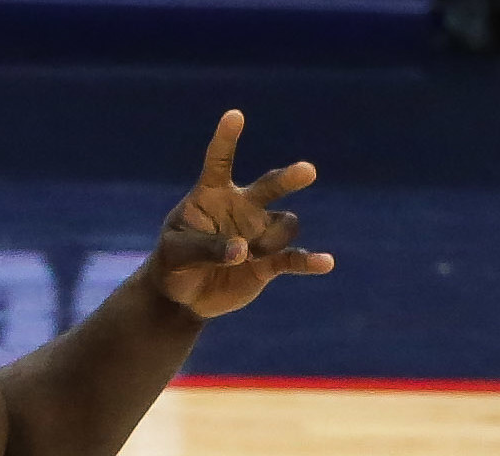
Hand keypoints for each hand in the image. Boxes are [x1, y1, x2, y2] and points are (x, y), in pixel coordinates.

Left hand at [152, 110, 333, 322]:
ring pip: (284, 224)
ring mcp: (258, 233)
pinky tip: (326, 262)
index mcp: (212, 195)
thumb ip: (205, 248)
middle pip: (270, 185)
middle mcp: (241, 207)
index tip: (234, 115)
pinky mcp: (267, 262)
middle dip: (288, 178)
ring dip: (272, 240)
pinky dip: (309, 261)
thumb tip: (242, 249)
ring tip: (250, 257)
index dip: (227, 138)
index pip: (220, 160)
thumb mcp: (176, 253)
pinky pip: (293, 258)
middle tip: (307, 171)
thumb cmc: (174, 264)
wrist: (183, 296)